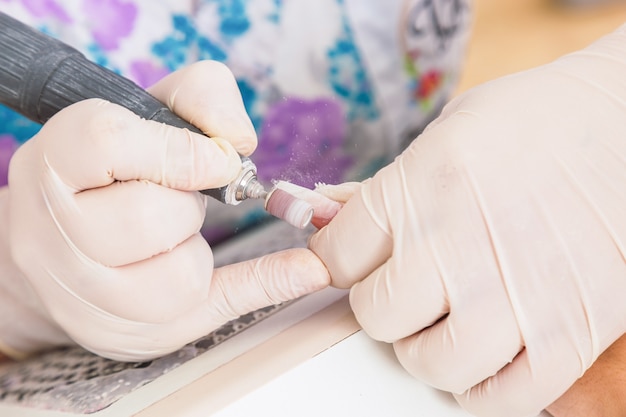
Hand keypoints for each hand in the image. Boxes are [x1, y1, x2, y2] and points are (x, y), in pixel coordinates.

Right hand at [0, 61, 328, 361]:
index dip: (178, 149)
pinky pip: (215, 310)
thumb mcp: (142, 113)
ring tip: (173, 236)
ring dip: (195, 247)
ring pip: (177, 276)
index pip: (108, 143)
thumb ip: (198, 97)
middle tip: (175, 198)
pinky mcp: (138, 333)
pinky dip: (269, 284)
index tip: (215, 157)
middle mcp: (56, 237)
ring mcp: (91, 297)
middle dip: (184, 202)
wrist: (59, 246)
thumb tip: (240, 140)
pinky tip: (306, 270)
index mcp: (55, 162)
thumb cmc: (111, 173)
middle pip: (150, 217)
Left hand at [309, 25, 625, 416]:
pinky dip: (482, 385)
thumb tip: (323, 217)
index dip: (340, 260)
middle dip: (382, 303)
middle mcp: (458, 244)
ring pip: (429, 363)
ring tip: (445, 321)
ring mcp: (515, 296)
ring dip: (427, 348)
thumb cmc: (535, 122)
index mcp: (419, 187)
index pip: (337, 258)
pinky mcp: (571, 333)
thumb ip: (382, 188)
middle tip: (407, 287)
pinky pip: (502, 397)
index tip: (356, 260)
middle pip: (375, 315)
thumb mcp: (445, 133)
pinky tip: (486, 353)